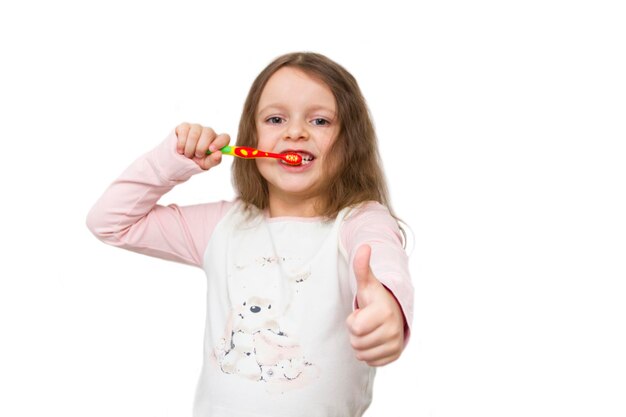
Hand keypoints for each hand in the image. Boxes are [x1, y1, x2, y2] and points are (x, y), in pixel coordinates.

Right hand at [175, 122, 230, 169]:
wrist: (180, 160)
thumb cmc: (197, 161)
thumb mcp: (206, 164)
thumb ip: (214, 160)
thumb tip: (218, 154)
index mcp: (217, 141)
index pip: (225, 137)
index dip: (219, 142)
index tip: (211, 149)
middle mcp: (208, 132)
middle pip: (209, 132)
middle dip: (201, 147)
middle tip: (197, 155)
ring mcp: (196, 128)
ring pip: (195, 134)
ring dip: (190, 148)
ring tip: (187, 155)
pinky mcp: (184, 126)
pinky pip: (184, 132)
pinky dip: (181, 143)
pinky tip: (180, 149)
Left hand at [346, 245, 404, 366]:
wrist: (394, 312)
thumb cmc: (376, 299)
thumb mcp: (367, 283)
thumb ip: (362, 266)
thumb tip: (363, 246)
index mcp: (384, 312)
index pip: (354, 328)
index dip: (353, 320)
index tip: (362, 312)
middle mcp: (393, 330)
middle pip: (356, 343)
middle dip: (356, 333)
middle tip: (366, 322)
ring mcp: (395, 344)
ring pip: (361, 354)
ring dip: (361, 344)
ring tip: (369, 330)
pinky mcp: (395, 356)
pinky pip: (370, 362)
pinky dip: (369, 354)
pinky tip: (374, 340)